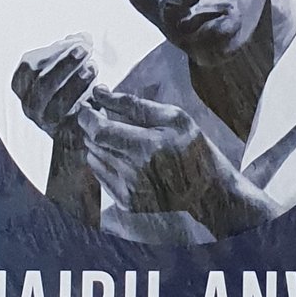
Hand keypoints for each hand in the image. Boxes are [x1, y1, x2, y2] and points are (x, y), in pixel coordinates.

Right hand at [12, 35, 97, 134]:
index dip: (52, 52)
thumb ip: (72, 48)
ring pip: (57, 103)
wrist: (76, 126)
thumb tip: (83, 37)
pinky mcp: (64, 134)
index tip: (76, 41)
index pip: (28, 66)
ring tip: (94, 67)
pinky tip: (100, 88)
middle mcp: (29, 105)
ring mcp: (45, 122)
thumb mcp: (66, 64)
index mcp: (22, 85)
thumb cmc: (68, 86)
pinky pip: (74, 119)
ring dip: (76, 82)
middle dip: (65, 64)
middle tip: (85, 49)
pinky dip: (87, 101)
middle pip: (43, 83)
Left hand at [73, 89, 273, 236]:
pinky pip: (100, 176)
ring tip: (113, 132)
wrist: (209, 192)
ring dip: (96, 142)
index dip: (86, 115)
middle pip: (93, 144)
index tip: (86, 103)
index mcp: (147, 147)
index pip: (99, 131)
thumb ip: (134, 105)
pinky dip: (103, 160)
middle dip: (90, 125)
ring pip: (94, 159)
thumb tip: (100, 92)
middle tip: (100, 112)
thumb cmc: (194, 147)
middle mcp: (134, 173)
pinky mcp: (126, 203)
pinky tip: (120, 152)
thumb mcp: (173, 117)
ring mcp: (128, 192)